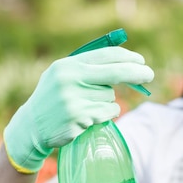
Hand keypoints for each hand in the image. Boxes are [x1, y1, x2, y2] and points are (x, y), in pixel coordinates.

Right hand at [3, 47, 153, 173]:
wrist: (31, 126)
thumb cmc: (54, 97)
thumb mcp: (63, 75)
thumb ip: (90, 67)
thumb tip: (127, 62)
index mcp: (68, 65)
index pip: (105, 56)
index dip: (127, 58)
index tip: (141, 61)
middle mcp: (70, 80)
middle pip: (115, 74)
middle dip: (136, 74)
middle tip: (150, 75)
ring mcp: (74, 100)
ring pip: (111, 97)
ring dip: (108, 101)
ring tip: (87, 105)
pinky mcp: (79, 119)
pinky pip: (108, 113)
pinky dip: (105, 114)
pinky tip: (88, 116)